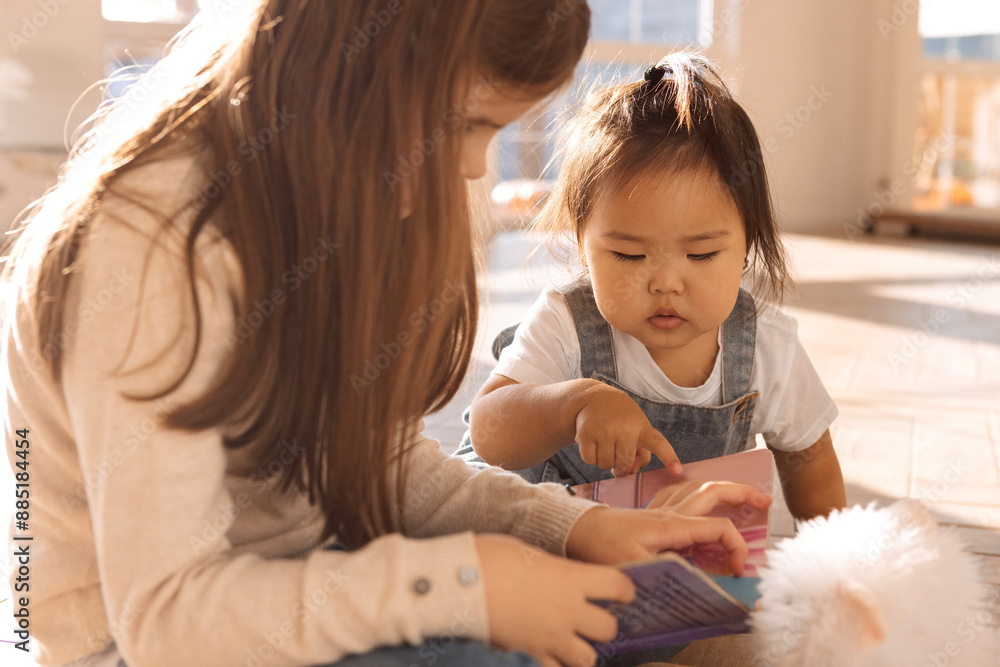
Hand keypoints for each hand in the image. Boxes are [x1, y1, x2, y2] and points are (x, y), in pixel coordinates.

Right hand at [476, 534, 633, 666]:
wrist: (459, 581)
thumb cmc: (490, 557)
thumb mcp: (531, 553)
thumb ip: (555, 570)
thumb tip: (562, 577)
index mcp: (571, 578)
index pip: (618, 586)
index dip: (622, 589)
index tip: (619, 592)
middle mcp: (568, 611)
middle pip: (609, 628)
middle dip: (603, 625)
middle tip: (590, 619)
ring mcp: (550, 638)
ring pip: (587, 659)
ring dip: (582, 651)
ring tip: (569, 643)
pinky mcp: (529, 655)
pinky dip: (553, 665)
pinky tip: (545, 655)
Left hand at [565, 481, 771, 574]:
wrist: (578, 530)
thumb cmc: (601, 546)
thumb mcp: (633, 565)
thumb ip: (665, 570)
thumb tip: (694, 577)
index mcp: (672, 525)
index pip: (718, 528)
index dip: (735, 547)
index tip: (736, 571)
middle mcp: (671, 512)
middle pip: (713, 492)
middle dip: (742, 493)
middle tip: (765, 500)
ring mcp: (662, 509)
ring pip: (700, 488)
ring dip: (724, 489)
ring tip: (746, 496)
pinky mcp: (654, 513)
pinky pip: (683, 494)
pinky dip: (700, 493)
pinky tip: (705, 499)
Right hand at [575, 383, 680, 476]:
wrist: (594, 398)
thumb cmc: (621, 420)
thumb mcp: (637, 429)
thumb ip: (640, 454)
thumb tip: (630, 472)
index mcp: (642, 427)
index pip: (658, 444)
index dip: (669, 458)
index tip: (678, 471)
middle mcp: (624, 428)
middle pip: (625, 463)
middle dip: (621, 468)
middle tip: (617, 459)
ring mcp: (604, 430)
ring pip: (605, 464)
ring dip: (605, 462)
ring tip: (605, 446)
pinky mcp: (585, 433)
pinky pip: (590, 460)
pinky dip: (591, 458)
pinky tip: (593, 444)